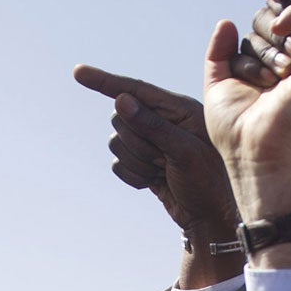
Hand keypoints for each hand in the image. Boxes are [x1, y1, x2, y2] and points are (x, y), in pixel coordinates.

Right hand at [71, 66, 241, 287]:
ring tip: (163, 173)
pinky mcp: (143, 163)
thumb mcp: (185, 152)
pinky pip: (118, 164)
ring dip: (136, 163)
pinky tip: (157, 183)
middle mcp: (162, 122)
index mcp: (178, 109)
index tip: (78, 72)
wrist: (212, 218)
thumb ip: (152, 125)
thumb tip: (120, 100)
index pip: (135, 90)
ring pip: (116, 143)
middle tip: (163, 160)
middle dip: (136, 143)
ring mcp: (151, 143)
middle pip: (120, 119)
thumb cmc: (210, 182)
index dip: (104, 81)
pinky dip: (133, 176)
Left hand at [234, 0, 290, 252]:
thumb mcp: (218, 86)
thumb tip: (226, 22)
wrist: (254, 156)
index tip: (244, 16)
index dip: (263, 12)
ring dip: (281, 3)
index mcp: (277, 67)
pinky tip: (279, 25)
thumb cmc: (236, 132)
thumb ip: (219, 55)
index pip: (275, 21)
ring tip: (266, 11)